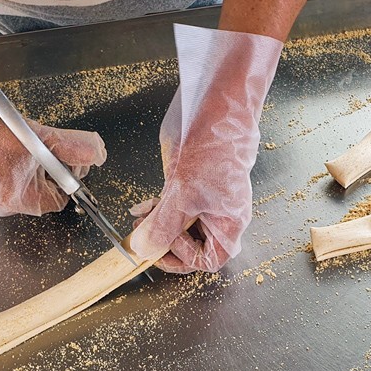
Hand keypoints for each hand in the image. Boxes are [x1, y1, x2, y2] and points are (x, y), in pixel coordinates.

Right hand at [0, 6, 105, 215]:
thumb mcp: (28, 132)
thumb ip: (67, 146)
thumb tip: (98, 154)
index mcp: (12, 199)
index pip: (60, 196)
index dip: (70, 172)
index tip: (68, 147)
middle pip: (41, 183)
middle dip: (45, 157)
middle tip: (33, 131)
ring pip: (20, 168)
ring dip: (24, 146)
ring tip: (6, 125)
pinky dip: (3, 142)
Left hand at [129, 24, 282, 272]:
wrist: (218, 110)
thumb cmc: (215, 149)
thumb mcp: (184, 195)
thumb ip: (163, 226)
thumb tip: (146, 248)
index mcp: (229, 224)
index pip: (209, 260)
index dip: (183, 260)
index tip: (159, 249)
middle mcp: (219, 216)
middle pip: (193, 245)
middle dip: (165, 241)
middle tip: (144, 235)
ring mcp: (205, 200)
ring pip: (180, 226)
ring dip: (158, 225)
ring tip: (141, 217)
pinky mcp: (191, 185)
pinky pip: (174, 206)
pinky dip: (158, 209)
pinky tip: (144, 204)